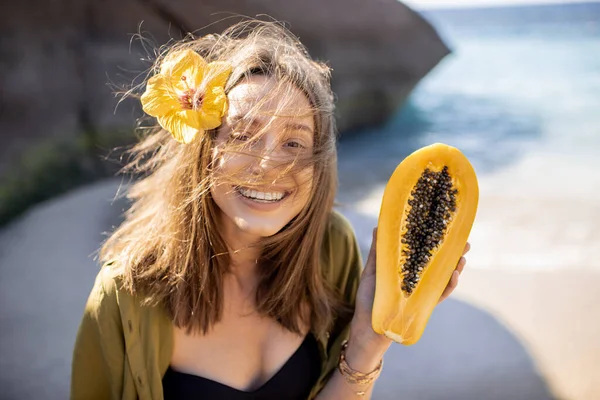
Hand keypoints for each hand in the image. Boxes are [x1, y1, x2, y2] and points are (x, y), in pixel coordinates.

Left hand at [349, 228, 470, 353]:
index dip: (439, 244)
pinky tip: (452, 274)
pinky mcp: (423, 306)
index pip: (427, 254)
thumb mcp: (373, 271)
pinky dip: (448, 285)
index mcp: (409, 270)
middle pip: (441, 265)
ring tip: (462, 257)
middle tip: (465, 243)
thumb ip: (378, 251)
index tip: (448, 231)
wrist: (367, 325)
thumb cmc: (368, 298)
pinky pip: (440, 295)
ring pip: (445, 279)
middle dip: (454, 254)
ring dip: (456, 269)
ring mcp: (422, 293)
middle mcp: (419, 281)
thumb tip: (377, 226)